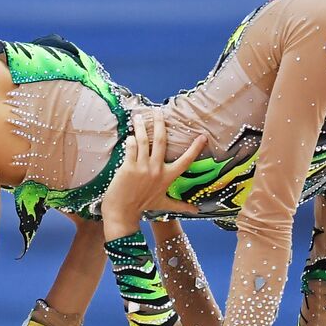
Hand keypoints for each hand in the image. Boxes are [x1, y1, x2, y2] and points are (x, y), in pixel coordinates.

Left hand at [101, 109, 205, 234]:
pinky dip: (130, 140)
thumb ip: (180, 205)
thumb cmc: (143, 207)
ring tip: (138, 116)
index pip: (186, 161)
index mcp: (167, 177)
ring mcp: (142, 168)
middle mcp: (157, 170)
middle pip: (161, 141)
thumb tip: (196, 210)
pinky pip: (131, 148)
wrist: (122, 213)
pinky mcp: (128, 167)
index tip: (202, 136)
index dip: (195, 148)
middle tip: (159, 112)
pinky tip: (129, 135)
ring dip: (140, 126)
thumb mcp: (163, 204)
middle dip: (160, 124)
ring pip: (143, 141)